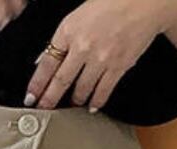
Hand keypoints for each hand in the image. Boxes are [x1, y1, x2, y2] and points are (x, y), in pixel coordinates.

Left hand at [26, 0, 176, 110]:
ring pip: (81, 90)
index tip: (31, 97)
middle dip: (49, 99)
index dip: (37, 84)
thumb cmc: (114, 2)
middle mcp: (83, 46)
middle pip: (60, 81)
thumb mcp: (79, 13)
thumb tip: (46, 59)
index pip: (46, 63)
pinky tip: (92, 106)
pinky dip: (96, 101)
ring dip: (74, 100)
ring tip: (70, 105)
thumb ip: (63, 37)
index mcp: (70, 29)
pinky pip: (103, 91)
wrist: (145, 1)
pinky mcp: (118, 67)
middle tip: (43, 109)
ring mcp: (100, 59)